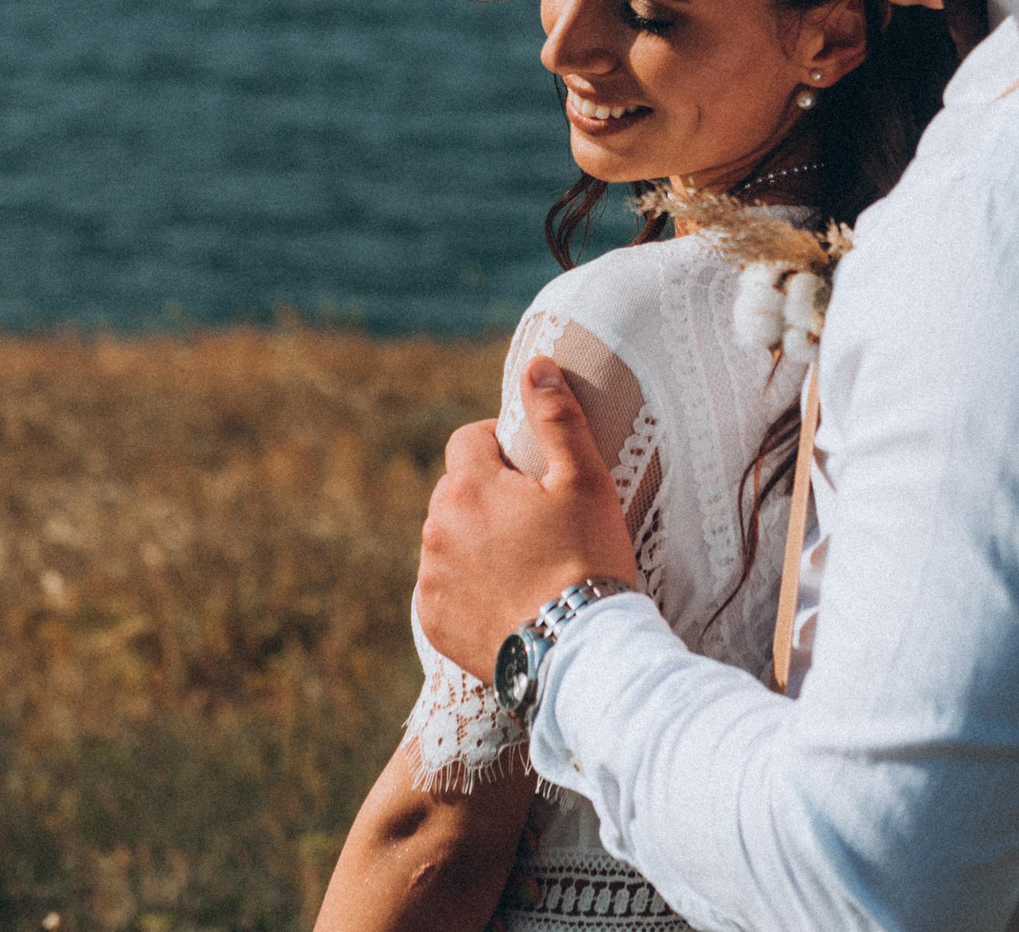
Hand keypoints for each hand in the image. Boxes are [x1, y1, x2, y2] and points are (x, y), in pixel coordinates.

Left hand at [416, 356, 640, 684]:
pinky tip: (509, 598)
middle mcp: (436, 528)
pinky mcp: (434, 620)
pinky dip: (469, 587)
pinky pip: (445, 587)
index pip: (469, 440)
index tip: (532, 469)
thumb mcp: (584, 479)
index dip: (500, 446)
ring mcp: (431, 578)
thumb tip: (536, 365)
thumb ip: (556, 417)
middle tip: (539, 521)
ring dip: (476, 541)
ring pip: (449, 539)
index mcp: (468, 486)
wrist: (578, 652)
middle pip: (457, 491)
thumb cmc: (587, 559)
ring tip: (527, 564)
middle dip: (489, 495)